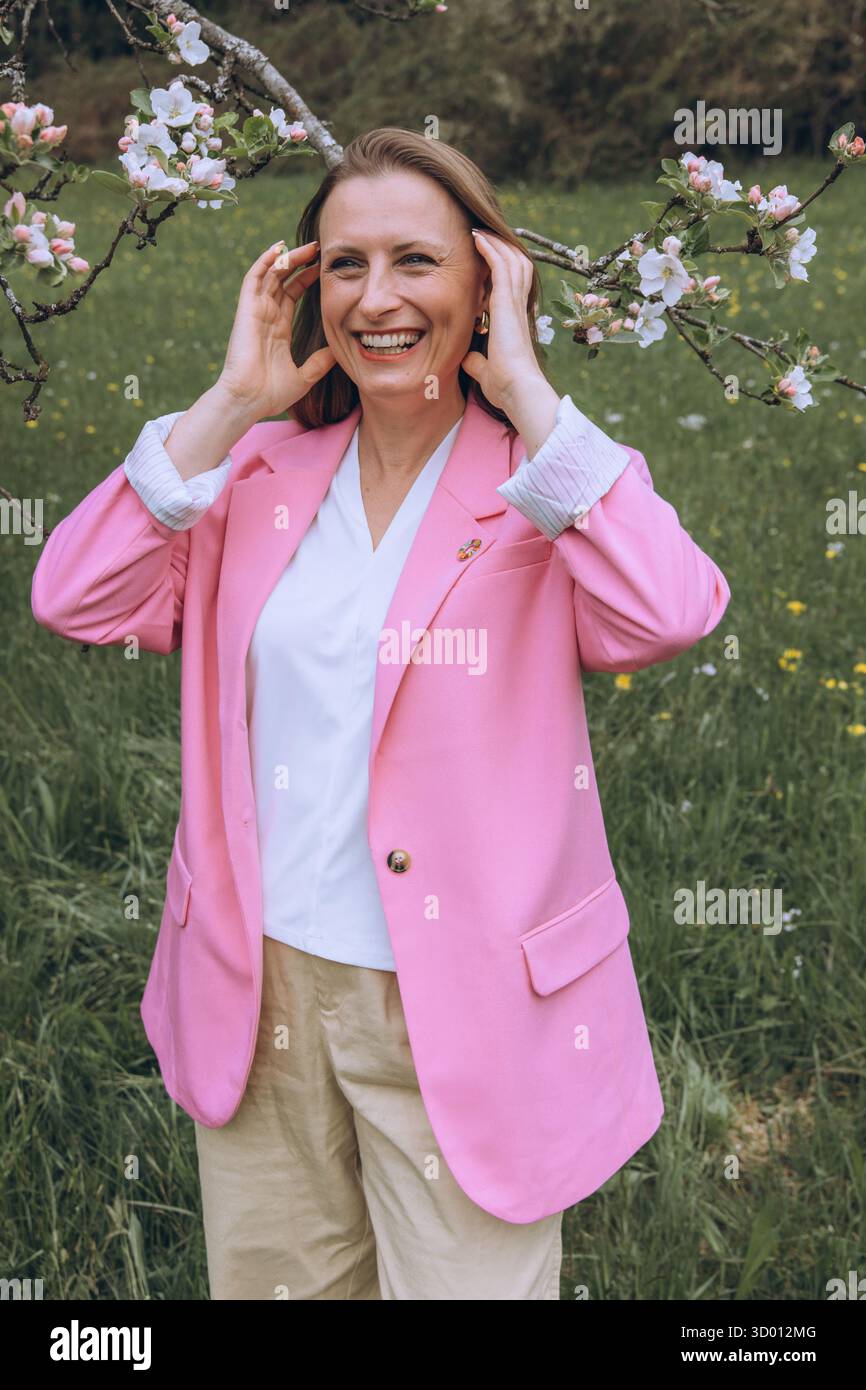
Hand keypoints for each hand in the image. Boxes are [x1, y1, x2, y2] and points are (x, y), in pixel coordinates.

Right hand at [216, 240, 336, 420]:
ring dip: (287, 257)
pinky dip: (264, 261)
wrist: (248, 400)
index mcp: (277, 329)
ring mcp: (255, 311)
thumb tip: (339, 352)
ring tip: (308, 246)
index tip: (323, 267)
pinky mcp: (246, 310)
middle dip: (300, 262)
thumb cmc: (270, 394)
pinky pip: (254, 278)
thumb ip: (320, 362)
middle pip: (283, 280)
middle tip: (319, 248)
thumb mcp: (304, 376)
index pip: (292, 294)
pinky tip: (279, 248)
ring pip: (270, 274)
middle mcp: (266, 316)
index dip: (306, 279)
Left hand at [461, 230, 545, 411]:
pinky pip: (501, 265)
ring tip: (480, 230)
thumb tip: (469, 359)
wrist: (517, 389)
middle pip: (517, 265)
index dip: (502, 267)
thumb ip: (478, 361)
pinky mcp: (507, 301)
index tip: (485, 257)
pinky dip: (490, 249)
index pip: (512, 284)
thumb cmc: (506, 386)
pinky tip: (477, 238)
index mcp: (515, 321)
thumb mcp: (486, 371)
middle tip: (483, 235)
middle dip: (502, 247)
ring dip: (496, 243)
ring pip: (511, 259)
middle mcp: (519, 307)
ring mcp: (515, 302)